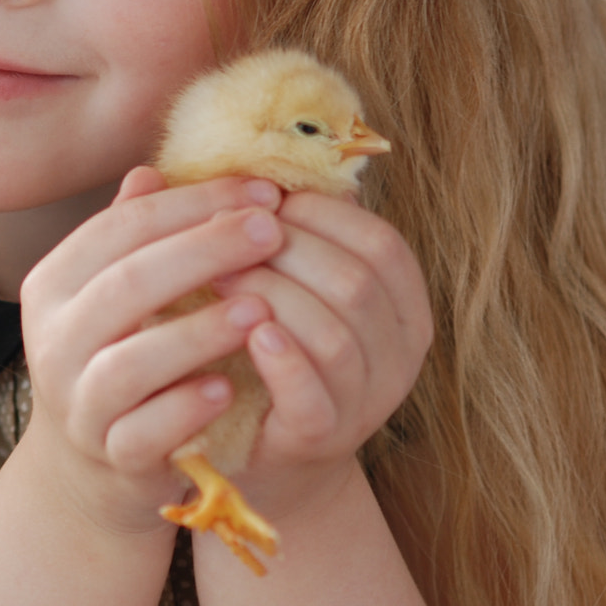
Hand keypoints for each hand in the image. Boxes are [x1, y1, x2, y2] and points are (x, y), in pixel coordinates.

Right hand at [15, 168, 282, 536]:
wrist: (91, 465)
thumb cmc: (119, 354)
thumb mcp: (117, 291)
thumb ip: (136, 234)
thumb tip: (156, 168)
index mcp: (55, 284)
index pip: (122, 227)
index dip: (193, 204)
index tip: (261, 191)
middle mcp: (54, 340)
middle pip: (127, 283)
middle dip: (204, 250)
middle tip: (272, 230)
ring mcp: (78, 402)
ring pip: (130, 362)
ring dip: (197, 332)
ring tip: (258, 309)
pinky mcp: (108, 455)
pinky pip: (143, 431)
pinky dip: (185, 408)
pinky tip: (228, 387)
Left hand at [211, 190, 432, 521]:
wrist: (253, 444)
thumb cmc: (263, 341)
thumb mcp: (279, 279)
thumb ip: (265, 226)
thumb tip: (202, 161)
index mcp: (403, 302)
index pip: (380, 242)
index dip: (319, 214)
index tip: (258, 201)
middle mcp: (401, 352)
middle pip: (356, 281)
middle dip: (285, 250)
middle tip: (220, 235)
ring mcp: (369, 400)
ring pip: (335, 333)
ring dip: (271, 296)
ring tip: (218, 278)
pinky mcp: (325, 437)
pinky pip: (314, 393)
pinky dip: (282, 358)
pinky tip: (247, 332)